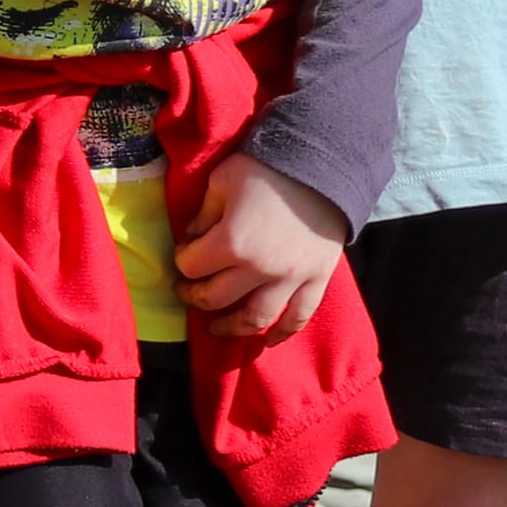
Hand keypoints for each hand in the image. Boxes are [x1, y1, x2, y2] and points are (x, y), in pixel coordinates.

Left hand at [174, 154, 345, 340]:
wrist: (324, 164)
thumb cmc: (268, 168)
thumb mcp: (224, 179)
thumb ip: (204, 213)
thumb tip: (194, 236)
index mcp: (232, 241)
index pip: (192, 265)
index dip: (181, 259)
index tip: (184, 251)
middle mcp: (259, 269)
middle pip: (215, 298)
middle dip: (194, 296)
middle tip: (188, 291)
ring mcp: (291, 278)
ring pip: (255, 319)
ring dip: (231, 327)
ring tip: (217, 327)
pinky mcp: (317, 280)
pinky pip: (299, 317)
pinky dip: (282, 333)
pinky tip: (268, 341)